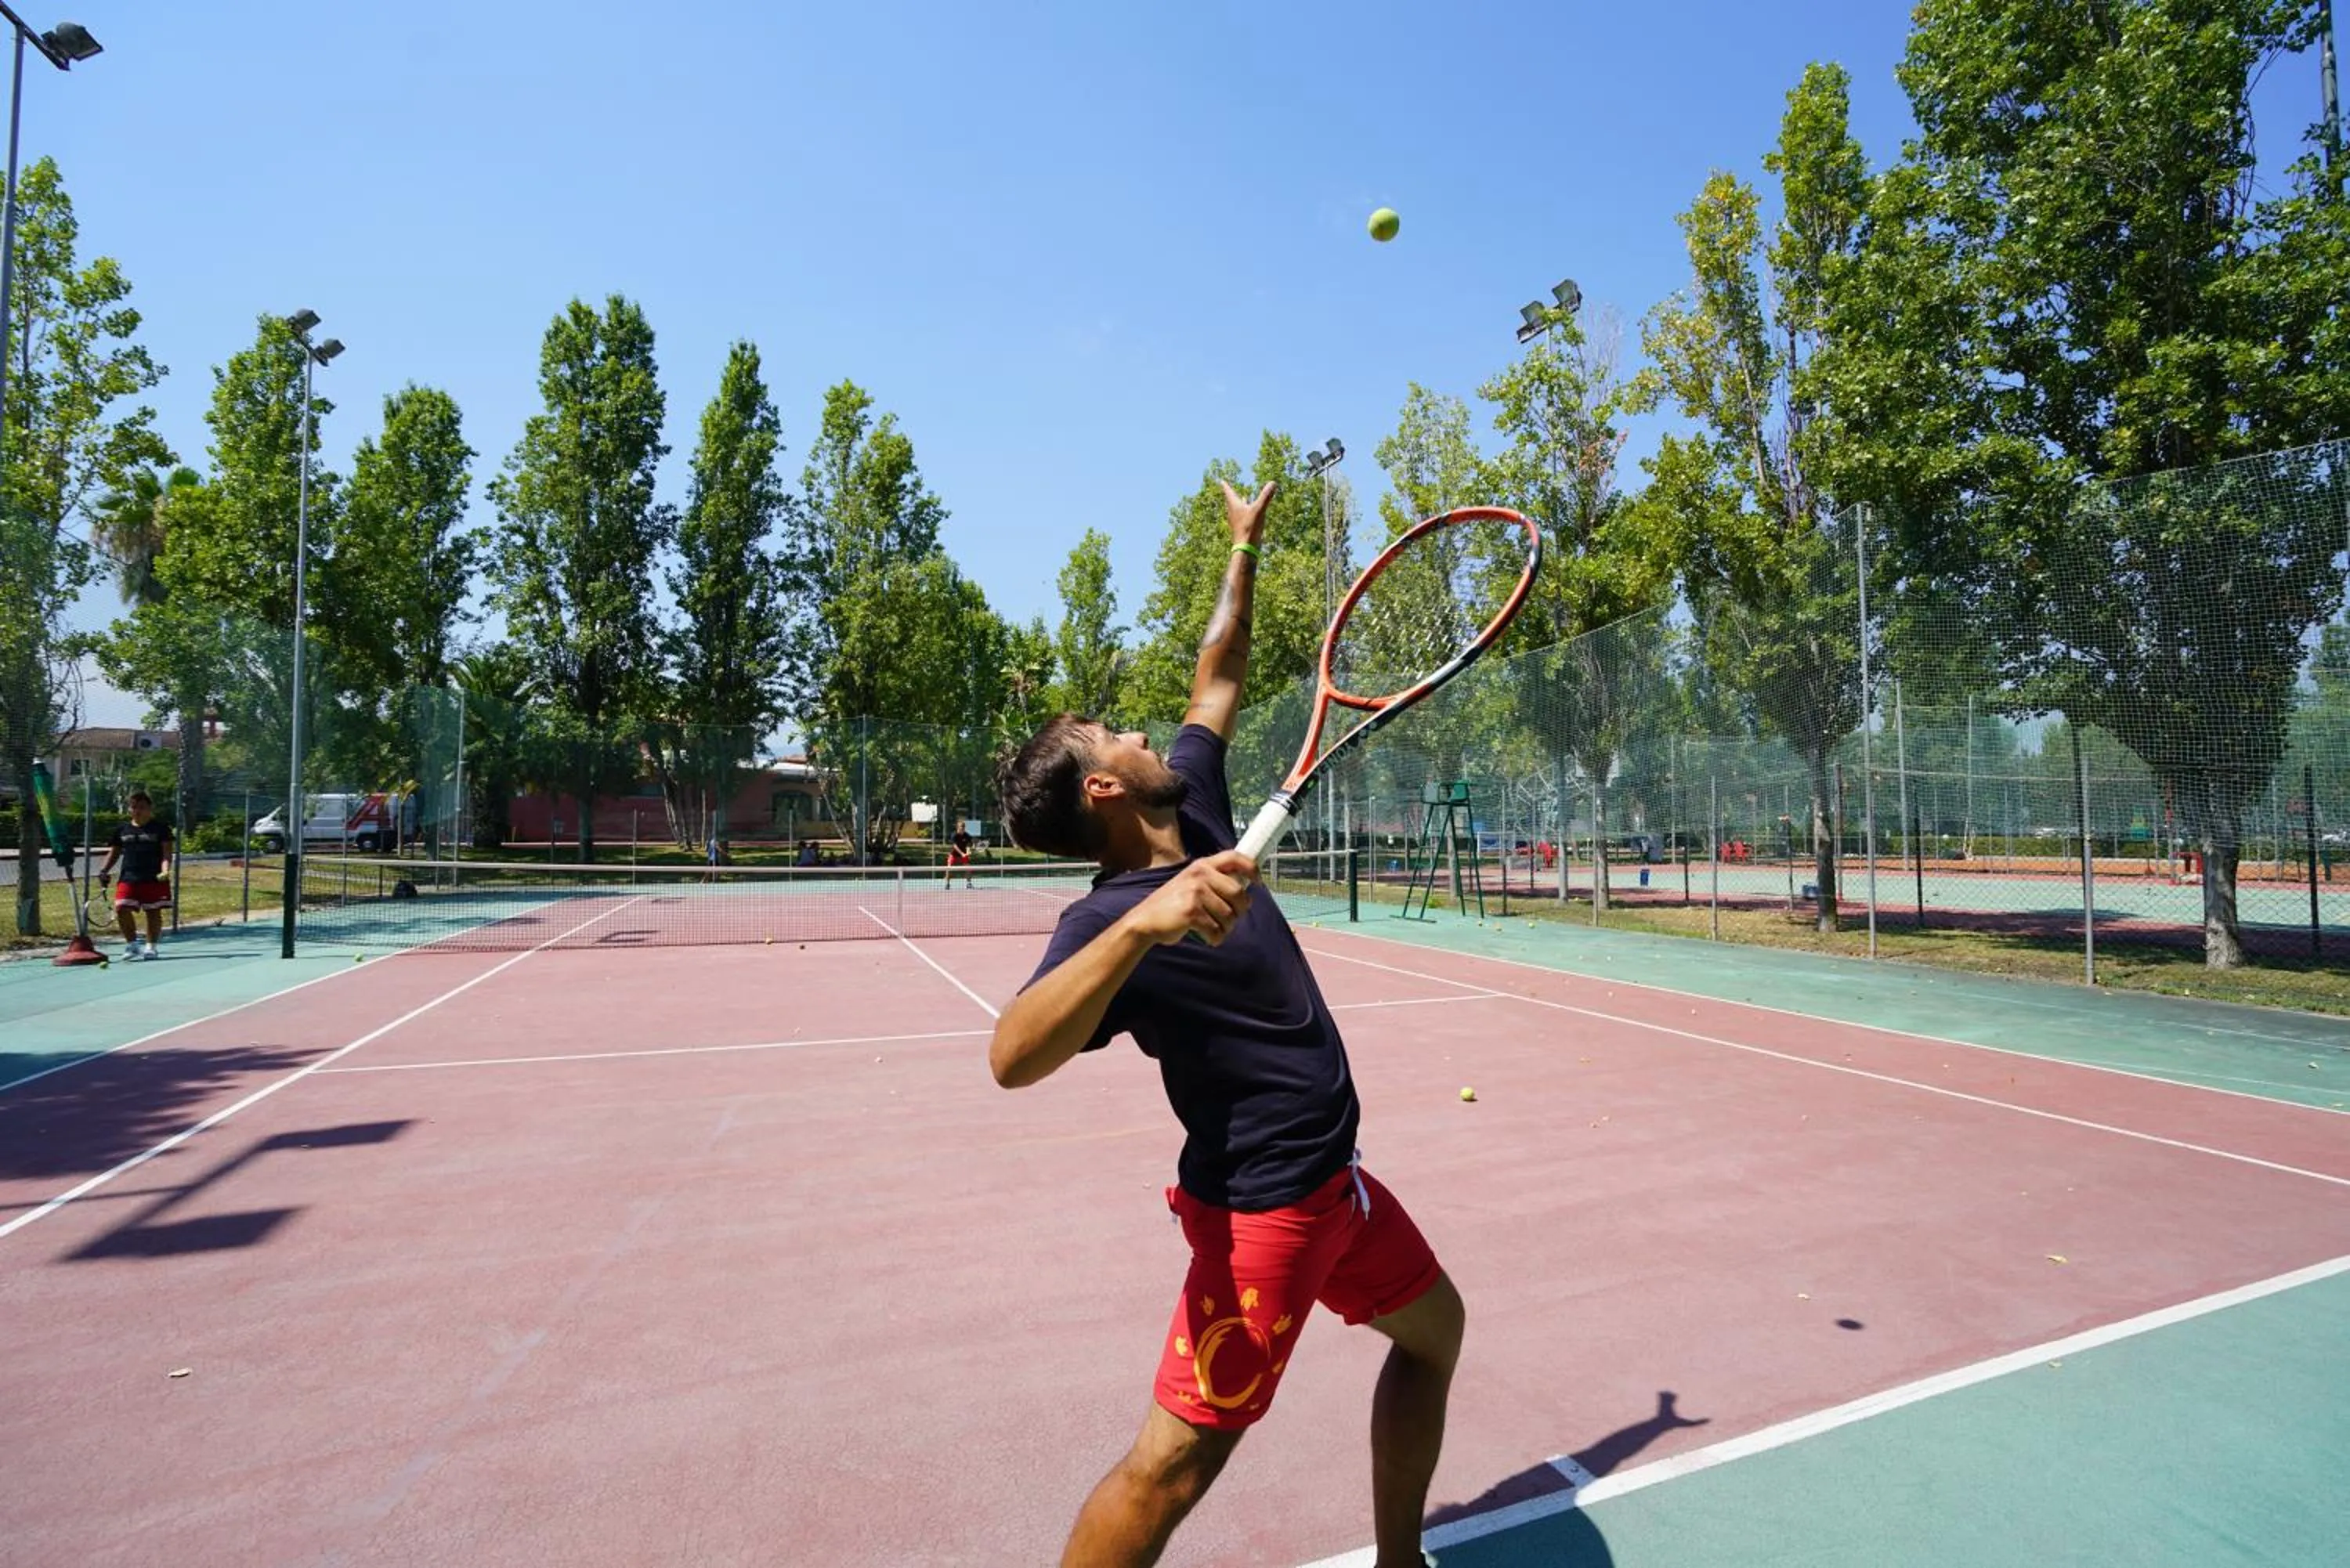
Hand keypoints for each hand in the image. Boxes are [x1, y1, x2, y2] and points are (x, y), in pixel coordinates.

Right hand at [1125, 850, 1257, 946]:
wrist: (1145, 920)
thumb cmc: (1172, 905)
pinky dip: (1215, 938)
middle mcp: (1200, 874)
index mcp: (1202, 865)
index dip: (1252, 869)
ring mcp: (1195, 891)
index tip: (1259, 882)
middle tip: (1230, 920)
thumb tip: (1246, 889)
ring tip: (1213, 929)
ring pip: (1230, 916)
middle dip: (1239, 912)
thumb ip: (1214, 881)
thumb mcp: (1191, 883)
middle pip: (1239, 894)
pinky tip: (1207, 937)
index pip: (1235, 858)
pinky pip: (1217, 930)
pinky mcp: (1191, 911)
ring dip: (1226, 928)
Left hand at [1222, 480, 1273, 550]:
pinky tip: (1251, 514)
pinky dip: (1246, 511)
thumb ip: (1266, 496)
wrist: (1245, 547)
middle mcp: (1233, 512)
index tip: (1221, 481)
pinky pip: (1243, 516)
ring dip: (1240, 502)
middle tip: (1229, 489)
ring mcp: (1236, 521)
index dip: (1225, 486)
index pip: (1228, 492)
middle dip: (1232, 494)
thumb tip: (1273, 483)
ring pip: (1237, 509)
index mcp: (1235, 505)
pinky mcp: (1241, 528)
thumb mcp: (1259, 509)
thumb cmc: (1249, 527)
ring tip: (1244, 498)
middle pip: (1232, 500)